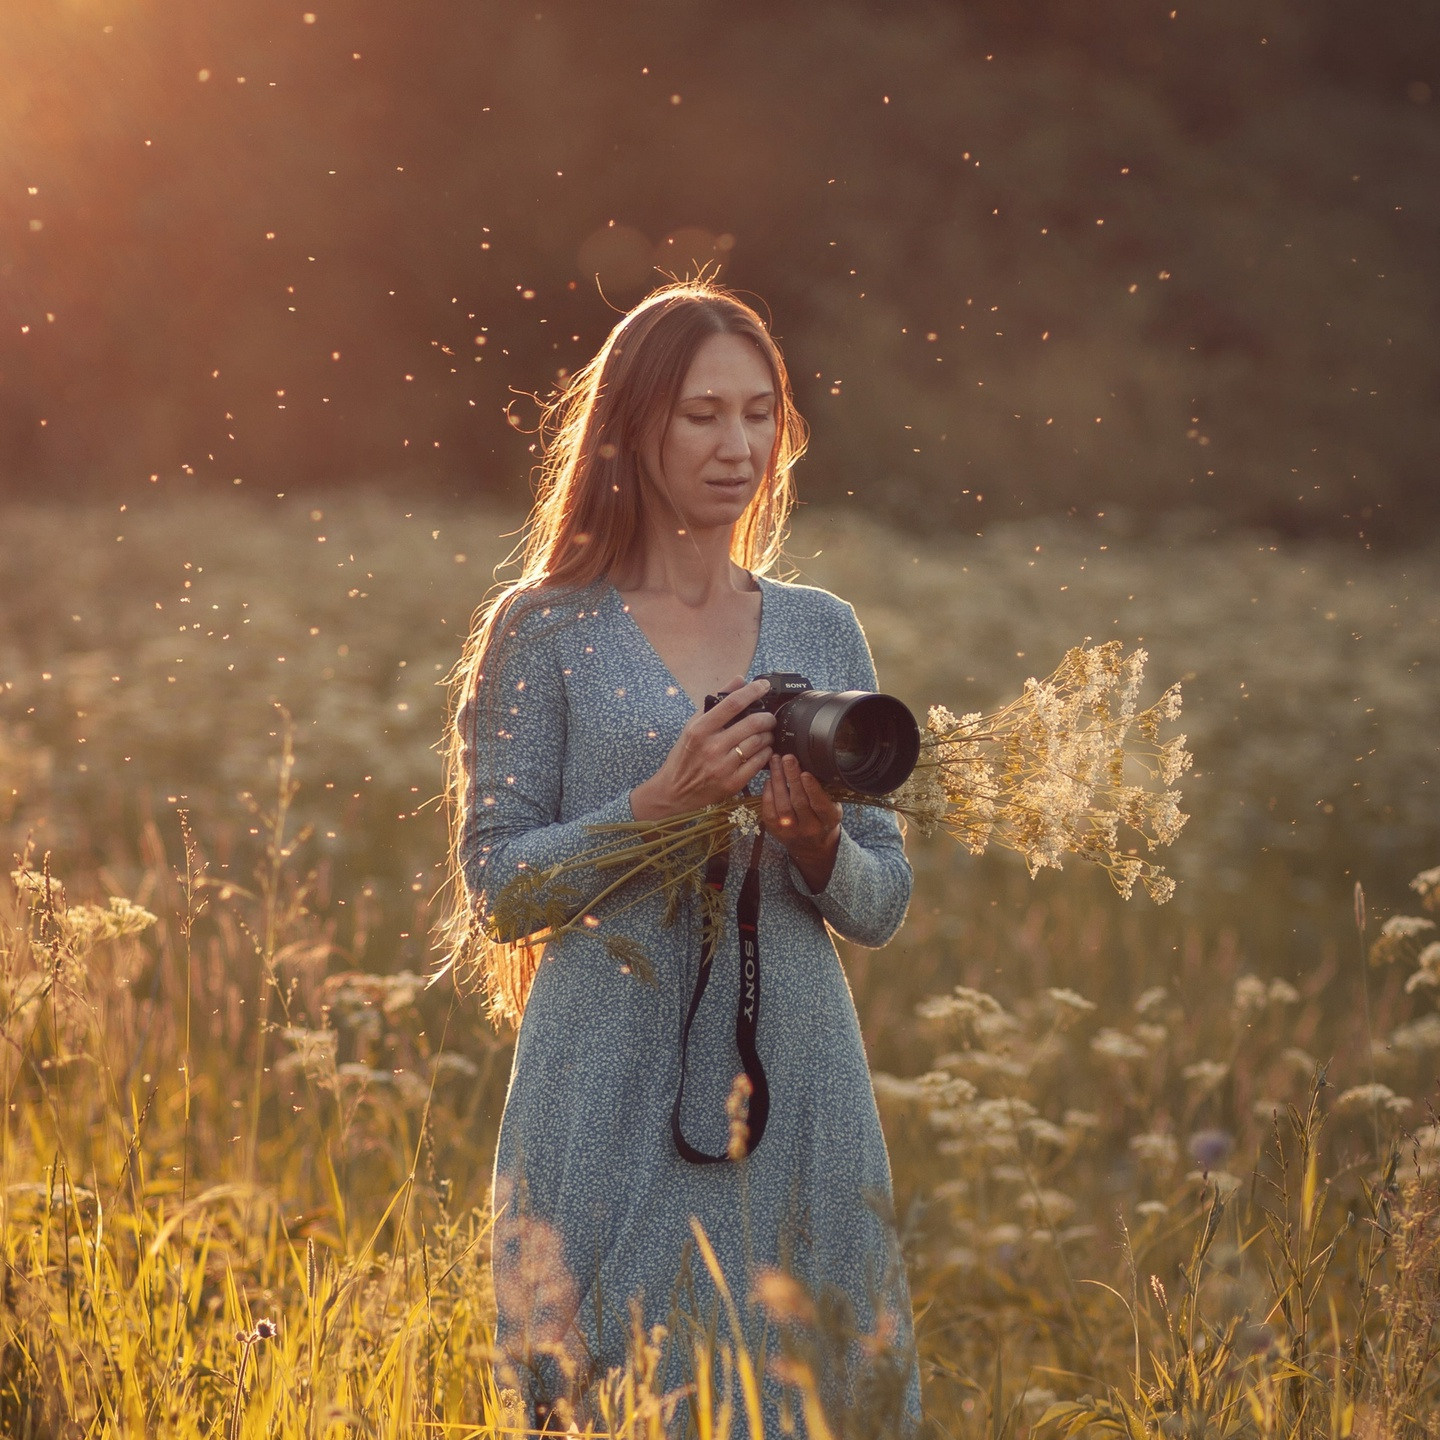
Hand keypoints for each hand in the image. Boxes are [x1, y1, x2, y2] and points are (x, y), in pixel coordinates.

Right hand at [630, 676, 776, 821]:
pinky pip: (759, 763)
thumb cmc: (684, 756)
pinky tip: (763, 750)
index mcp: (699, 729)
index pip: (732, 704)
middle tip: (769, 718)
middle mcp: (711, 747)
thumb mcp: (693, 726)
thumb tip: (739, 680)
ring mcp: (723, 766)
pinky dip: (766, 753)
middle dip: (767, 718)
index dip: (752, 691)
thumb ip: (716, 702)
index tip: (763, 685)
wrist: (674, 791)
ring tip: (766, 734)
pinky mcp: (732, 783)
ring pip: (759, 743)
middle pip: (752, 723)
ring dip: (768, 735)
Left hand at [759, 752, 842, 891]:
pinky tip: (769, 779)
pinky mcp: (776, 832)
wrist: (814, 846)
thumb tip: (812, 762)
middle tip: (787, 758)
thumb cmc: (824, 817)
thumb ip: (825, 790)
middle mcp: (811, 828)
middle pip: (799, 802)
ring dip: (778, 781)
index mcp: (829, 820)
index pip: (820, 804)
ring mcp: (792, 831)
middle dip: (791, 778)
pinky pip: (769, 812)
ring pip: (782, 806)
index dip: (812, 789)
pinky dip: (767, 794)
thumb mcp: (833, 806)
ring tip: (776, 761)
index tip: (805, 773)